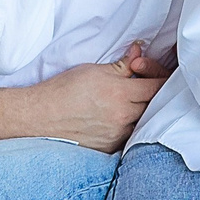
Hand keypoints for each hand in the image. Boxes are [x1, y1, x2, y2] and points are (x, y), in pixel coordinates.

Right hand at [0, 42, 167, 150]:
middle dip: (153, 94)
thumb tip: (139, 51)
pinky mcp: (111, 148)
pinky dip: (130, 126)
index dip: (160, 78)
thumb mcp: (93, 70)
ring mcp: (118, 135)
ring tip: (131, 103)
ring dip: (142, 112)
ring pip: (143, 121)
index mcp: (120, 94)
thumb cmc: (62, 90)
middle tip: (145, 86)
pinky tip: (120, 119)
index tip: (158, 75)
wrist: (39, 117)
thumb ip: (122, 65)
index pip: (157, 86)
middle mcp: (122, 117)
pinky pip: (130, 136)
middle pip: (154, 105)